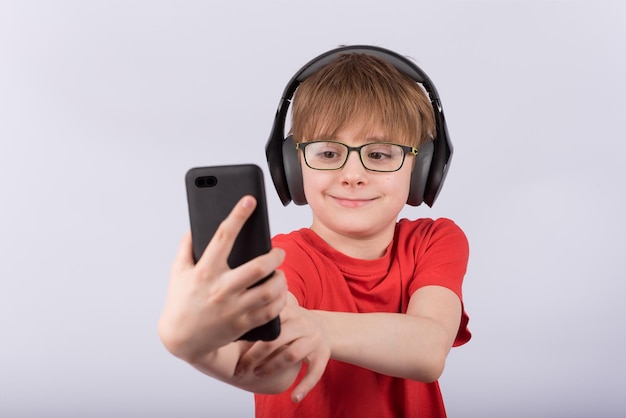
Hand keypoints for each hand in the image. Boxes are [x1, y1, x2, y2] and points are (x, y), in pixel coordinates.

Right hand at [158, 196, 287, 361]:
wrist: (183, 340)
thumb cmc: (181, 301)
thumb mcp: (178, 271)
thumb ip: (186, 247)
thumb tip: (195, 225)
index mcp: (204, 271)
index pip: (223, 236)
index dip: (238, 215)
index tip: (249, 200)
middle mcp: (221, 289)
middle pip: (258, 268)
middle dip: (274, 256)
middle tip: (279, 252)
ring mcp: (233, 309)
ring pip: (269, 291)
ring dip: (280, 279)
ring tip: (279, 274)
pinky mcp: (243, 324)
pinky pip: (270, 311)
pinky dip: (279, 300)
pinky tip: (279, 293)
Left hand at [234, 295, 330, 402]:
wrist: (324, 328)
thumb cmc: (293, 323)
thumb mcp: (281, 313)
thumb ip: (262, 314)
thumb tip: (227, 323)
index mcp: (290, 310)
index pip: (267, 321)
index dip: (249, 335)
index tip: (232, 344)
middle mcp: (303, 323)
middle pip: (276, 339)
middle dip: (254, 356)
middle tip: (241, 368)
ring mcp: (314, 339)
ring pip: (291, 355)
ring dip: (271, 368)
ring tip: (257, 374)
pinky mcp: (323, 355)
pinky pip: (314, 372)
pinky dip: (304, 387)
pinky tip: (294, 397)